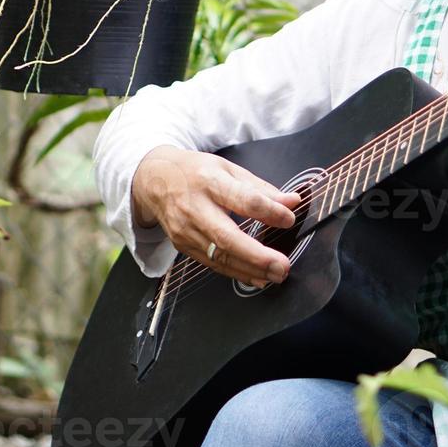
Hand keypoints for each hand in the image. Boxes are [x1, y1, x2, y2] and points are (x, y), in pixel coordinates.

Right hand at [131, 145, 301, 285]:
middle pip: (226, 237)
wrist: (155, 180)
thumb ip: (262, 189)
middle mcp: (194, 208)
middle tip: (282, 266)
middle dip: (257, 255)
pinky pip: (212, 264)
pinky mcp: (182, 246)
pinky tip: (257, 277)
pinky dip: (236, 272)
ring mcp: (185, 230)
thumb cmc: (196, 172)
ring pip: (219, 256)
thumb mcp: (229, 169)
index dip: (268, 211)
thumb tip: (292, 202)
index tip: (289, 219)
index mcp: (210, 181)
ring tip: (276, 274)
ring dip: (250, 269)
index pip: (242, 199)